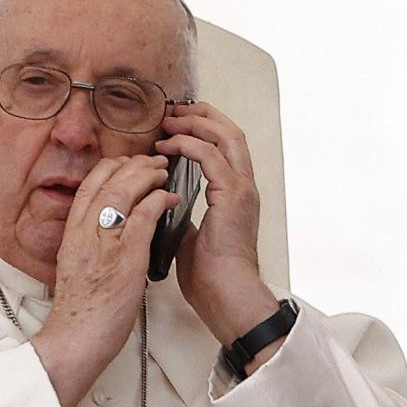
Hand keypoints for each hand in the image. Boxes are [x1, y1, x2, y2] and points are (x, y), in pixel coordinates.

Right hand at [31, 154, 179, 406]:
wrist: (77, 337)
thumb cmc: (81, 312)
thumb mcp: (76, 269)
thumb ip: (89, 248)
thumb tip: (107, 237)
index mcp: (71, 233)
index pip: (88, 186)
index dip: (110, 168)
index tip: (127, 164)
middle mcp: (85, 230)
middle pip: (107, 180)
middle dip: (134, 165)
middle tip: (154, 162)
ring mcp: (105, 240)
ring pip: (126, 189)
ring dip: (149, 176)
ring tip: (165, 173)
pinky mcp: (126, 254)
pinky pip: (146, 213)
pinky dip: (160, 200)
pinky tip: (172, 198)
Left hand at [156, 102, 280, 349]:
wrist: (226, 295)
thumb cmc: (209, 275)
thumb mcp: (190, 235)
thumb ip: (182, 213)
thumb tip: (162, 202)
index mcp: (235, 194)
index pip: (223, 147)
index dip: (201, 129)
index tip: (173, 124)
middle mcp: (244, 186)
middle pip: (230, 132)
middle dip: (200, 115)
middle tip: (171, 111)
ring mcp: (242, 189)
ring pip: (226, 136)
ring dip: (195, 123)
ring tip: (169, 121)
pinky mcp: (233, 196)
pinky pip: (211, 156)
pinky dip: (189, 145)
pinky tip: (169, 146)